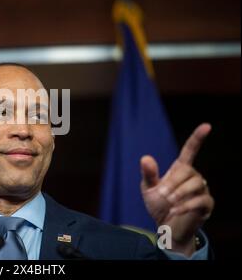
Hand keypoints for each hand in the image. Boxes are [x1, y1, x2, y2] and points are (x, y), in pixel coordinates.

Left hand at [140, 123, 214, 256]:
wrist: (165, 227)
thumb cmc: (158, 205)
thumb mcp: (148, 189)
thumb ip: (148, 174)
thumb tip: (145, 157)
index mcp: (180, 169)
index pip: (190, 150)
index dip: (197, 138)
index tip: (207, 125)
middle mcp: (193, 177)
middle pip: (188, 170)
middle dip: (173, 182)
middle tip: (162, 194)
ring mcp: (202, 190)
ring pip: (196, 184)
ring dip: (179, 193)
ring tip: (168, 202)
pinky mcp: (207, 205)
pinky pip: (201, 200)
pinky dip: (186, 205)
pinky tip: (174, 210)